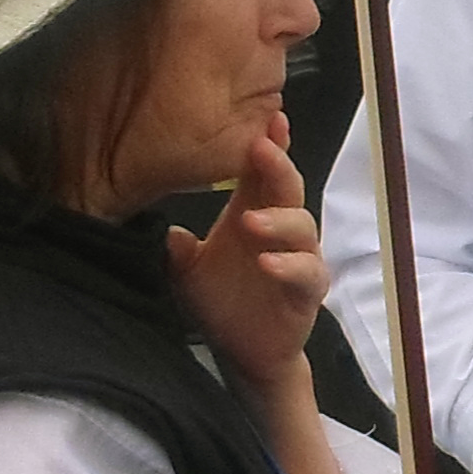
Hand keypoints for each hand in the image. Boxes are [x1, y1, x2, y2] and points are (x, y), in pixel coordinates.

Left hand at [165, 119, 326, 410]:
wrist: (243, 353)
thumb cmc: (221, 301)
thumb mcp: (187, 272)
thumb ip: (176, 249)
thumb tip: (164, 232)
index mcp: (252, 212)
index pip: (262, 172)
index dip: (268, 146)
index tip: (266, 120)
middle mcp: (280, 230)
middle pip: (288, 188)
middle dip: (278, 166)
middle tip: (261, 148)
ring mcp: (300, 259)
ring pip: (303, 228)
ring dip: (279, 220)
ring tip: (250, 220)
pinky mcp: (308, 292)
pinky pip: (307, 273)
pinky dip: (289, 266)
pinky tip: (266, 263)